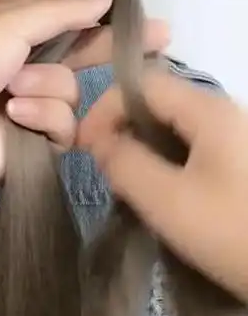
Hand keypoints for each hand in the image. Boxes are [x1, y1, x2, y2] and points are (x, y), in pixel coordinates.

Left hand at [0, 0, 167, 202]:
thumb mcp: (7, 23)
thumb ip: (61, 11)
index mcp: (9, 28)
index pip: (61, 15)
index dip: (92, 11)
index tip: (127, 8)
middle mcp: (21, 64)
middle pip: (78, 53)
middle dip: (111, 45)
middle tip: (160, 36)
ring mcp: (27, 104)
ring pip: (70, 91)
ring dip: (46, 87)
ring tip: (12, 91)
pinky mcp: (32, 142)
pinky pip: (63, 126)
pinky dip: (40, 118)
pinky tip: (14, 117)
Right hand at [77, 71, 247, 302]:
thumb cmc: (235, 232)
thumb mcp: (170, 202)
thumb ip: (125, 164)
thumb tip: (99, 142)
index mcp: (209, 109)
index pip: (141, 83)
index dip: (104, 108)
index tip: (82, 148)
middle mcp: (226, 112)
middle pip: (160, 101)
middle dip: (123, 128)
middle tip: (104, 168)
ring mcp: (239, 137)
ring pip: (177, 126)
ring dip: (146, 148)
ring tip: (129, 185)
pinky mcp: (244, 164)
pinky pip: (196, 147)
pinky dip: (169, 162)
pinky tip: (164, 196)